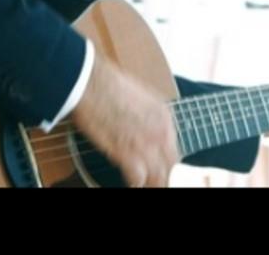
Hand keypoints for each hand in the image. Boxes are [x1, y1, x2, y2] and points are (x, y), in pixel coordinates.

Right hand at [71, 58, 178, 187]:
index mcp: (164, 116)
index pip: (175, 148)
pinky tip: (130, 182)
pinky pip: (138, 179)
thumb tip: (141, 125)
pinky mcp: (127, 154)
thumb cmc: (109, 84)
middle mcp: (161, 132)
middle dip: (164, 175)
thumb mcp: (140, 97)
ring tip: (144, 184)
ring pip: (159, 177)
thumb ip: (147, 115)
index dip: (167, 161)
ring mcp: (147, 145)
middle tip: (154, 180)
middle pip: (171, 166)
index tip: (160, 167)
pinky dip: (134, 183)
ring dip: (151, 183)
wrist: (92, 83)